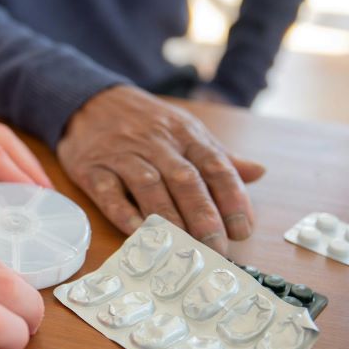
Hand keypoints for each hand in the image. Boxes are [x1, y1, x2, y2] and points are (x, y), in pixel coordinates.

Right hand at [57, 85, 264, 253]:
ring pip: (149, 186)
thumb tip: (258, 173)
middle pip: (184, 180)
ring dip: (168, 218)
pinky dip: (124, 213)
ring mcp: (122, 155)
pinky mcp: (92, 169)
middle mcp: (155, 143)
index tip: (243, 229)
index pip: (214, 165)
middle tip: (216, 247)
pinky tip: (138, 233)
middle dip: (203, 216)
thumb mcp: (184, 130)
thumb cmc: (144, 123)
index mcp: (184, 134)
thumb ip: (217, 156)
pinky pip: (109, 192)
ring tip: (183, 247)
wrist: (90, 101)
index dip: (232, 198)